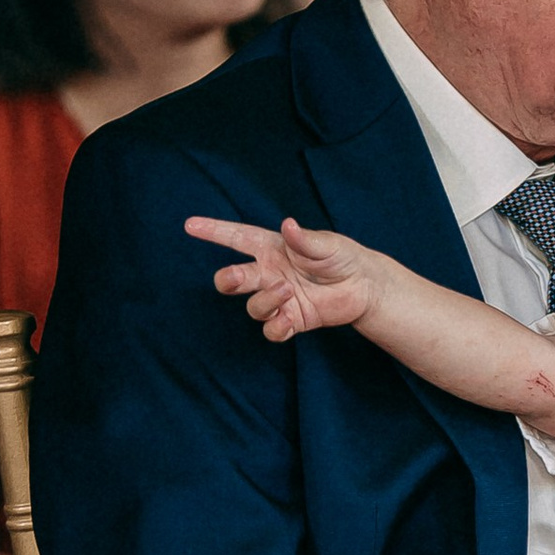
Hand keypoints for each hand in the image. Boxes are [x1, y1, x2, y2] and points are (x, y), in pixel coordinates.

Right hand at [191, 214, 388, 340]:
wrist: (365, 286)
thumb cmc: (343, 257)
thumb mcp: (327, 244)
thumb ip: (305, 239)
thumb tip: (289, 225)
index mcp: (272, 248)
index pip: (237, 238)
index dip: (213, 231)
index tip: (189, 225)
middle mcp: (269, 273)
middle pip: (233, 279)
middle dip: (228, 279)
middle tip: (235, 279)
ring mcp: (279, 298)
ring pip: (253, 307)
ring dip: (265, 301)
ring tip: (288, 291)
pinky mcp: (292, 320)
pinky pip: (272, 330)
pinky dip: (276, 327)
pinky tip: (288, 319)